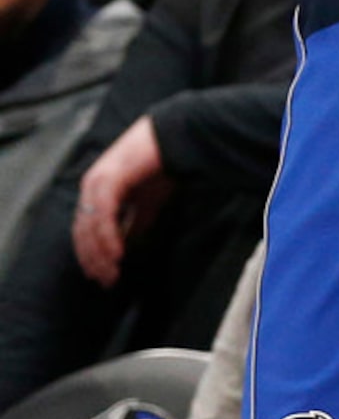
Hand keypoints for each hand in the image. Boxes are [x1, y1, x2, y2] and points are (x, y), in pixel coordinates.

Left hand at [72, 117, 171, 287]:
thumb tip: (127, 246)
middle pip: (82, 232)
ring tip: (113, 272)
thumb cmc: (162, 165)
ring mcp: (97, 181)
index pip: (84, 230)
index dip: (91, 255)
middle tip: (106, 281)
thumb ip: (134, 222)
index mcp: (96, 189)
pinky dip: (108, 237)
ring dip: (100, 254)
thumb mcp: (146, 202)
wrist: (176, 137)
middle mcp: (91, 185)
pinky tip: (119, 253)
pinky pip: (104, 216)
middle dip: (93, 260)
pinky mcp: (109, 179)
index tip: (102, 276)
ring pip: (90, 227)